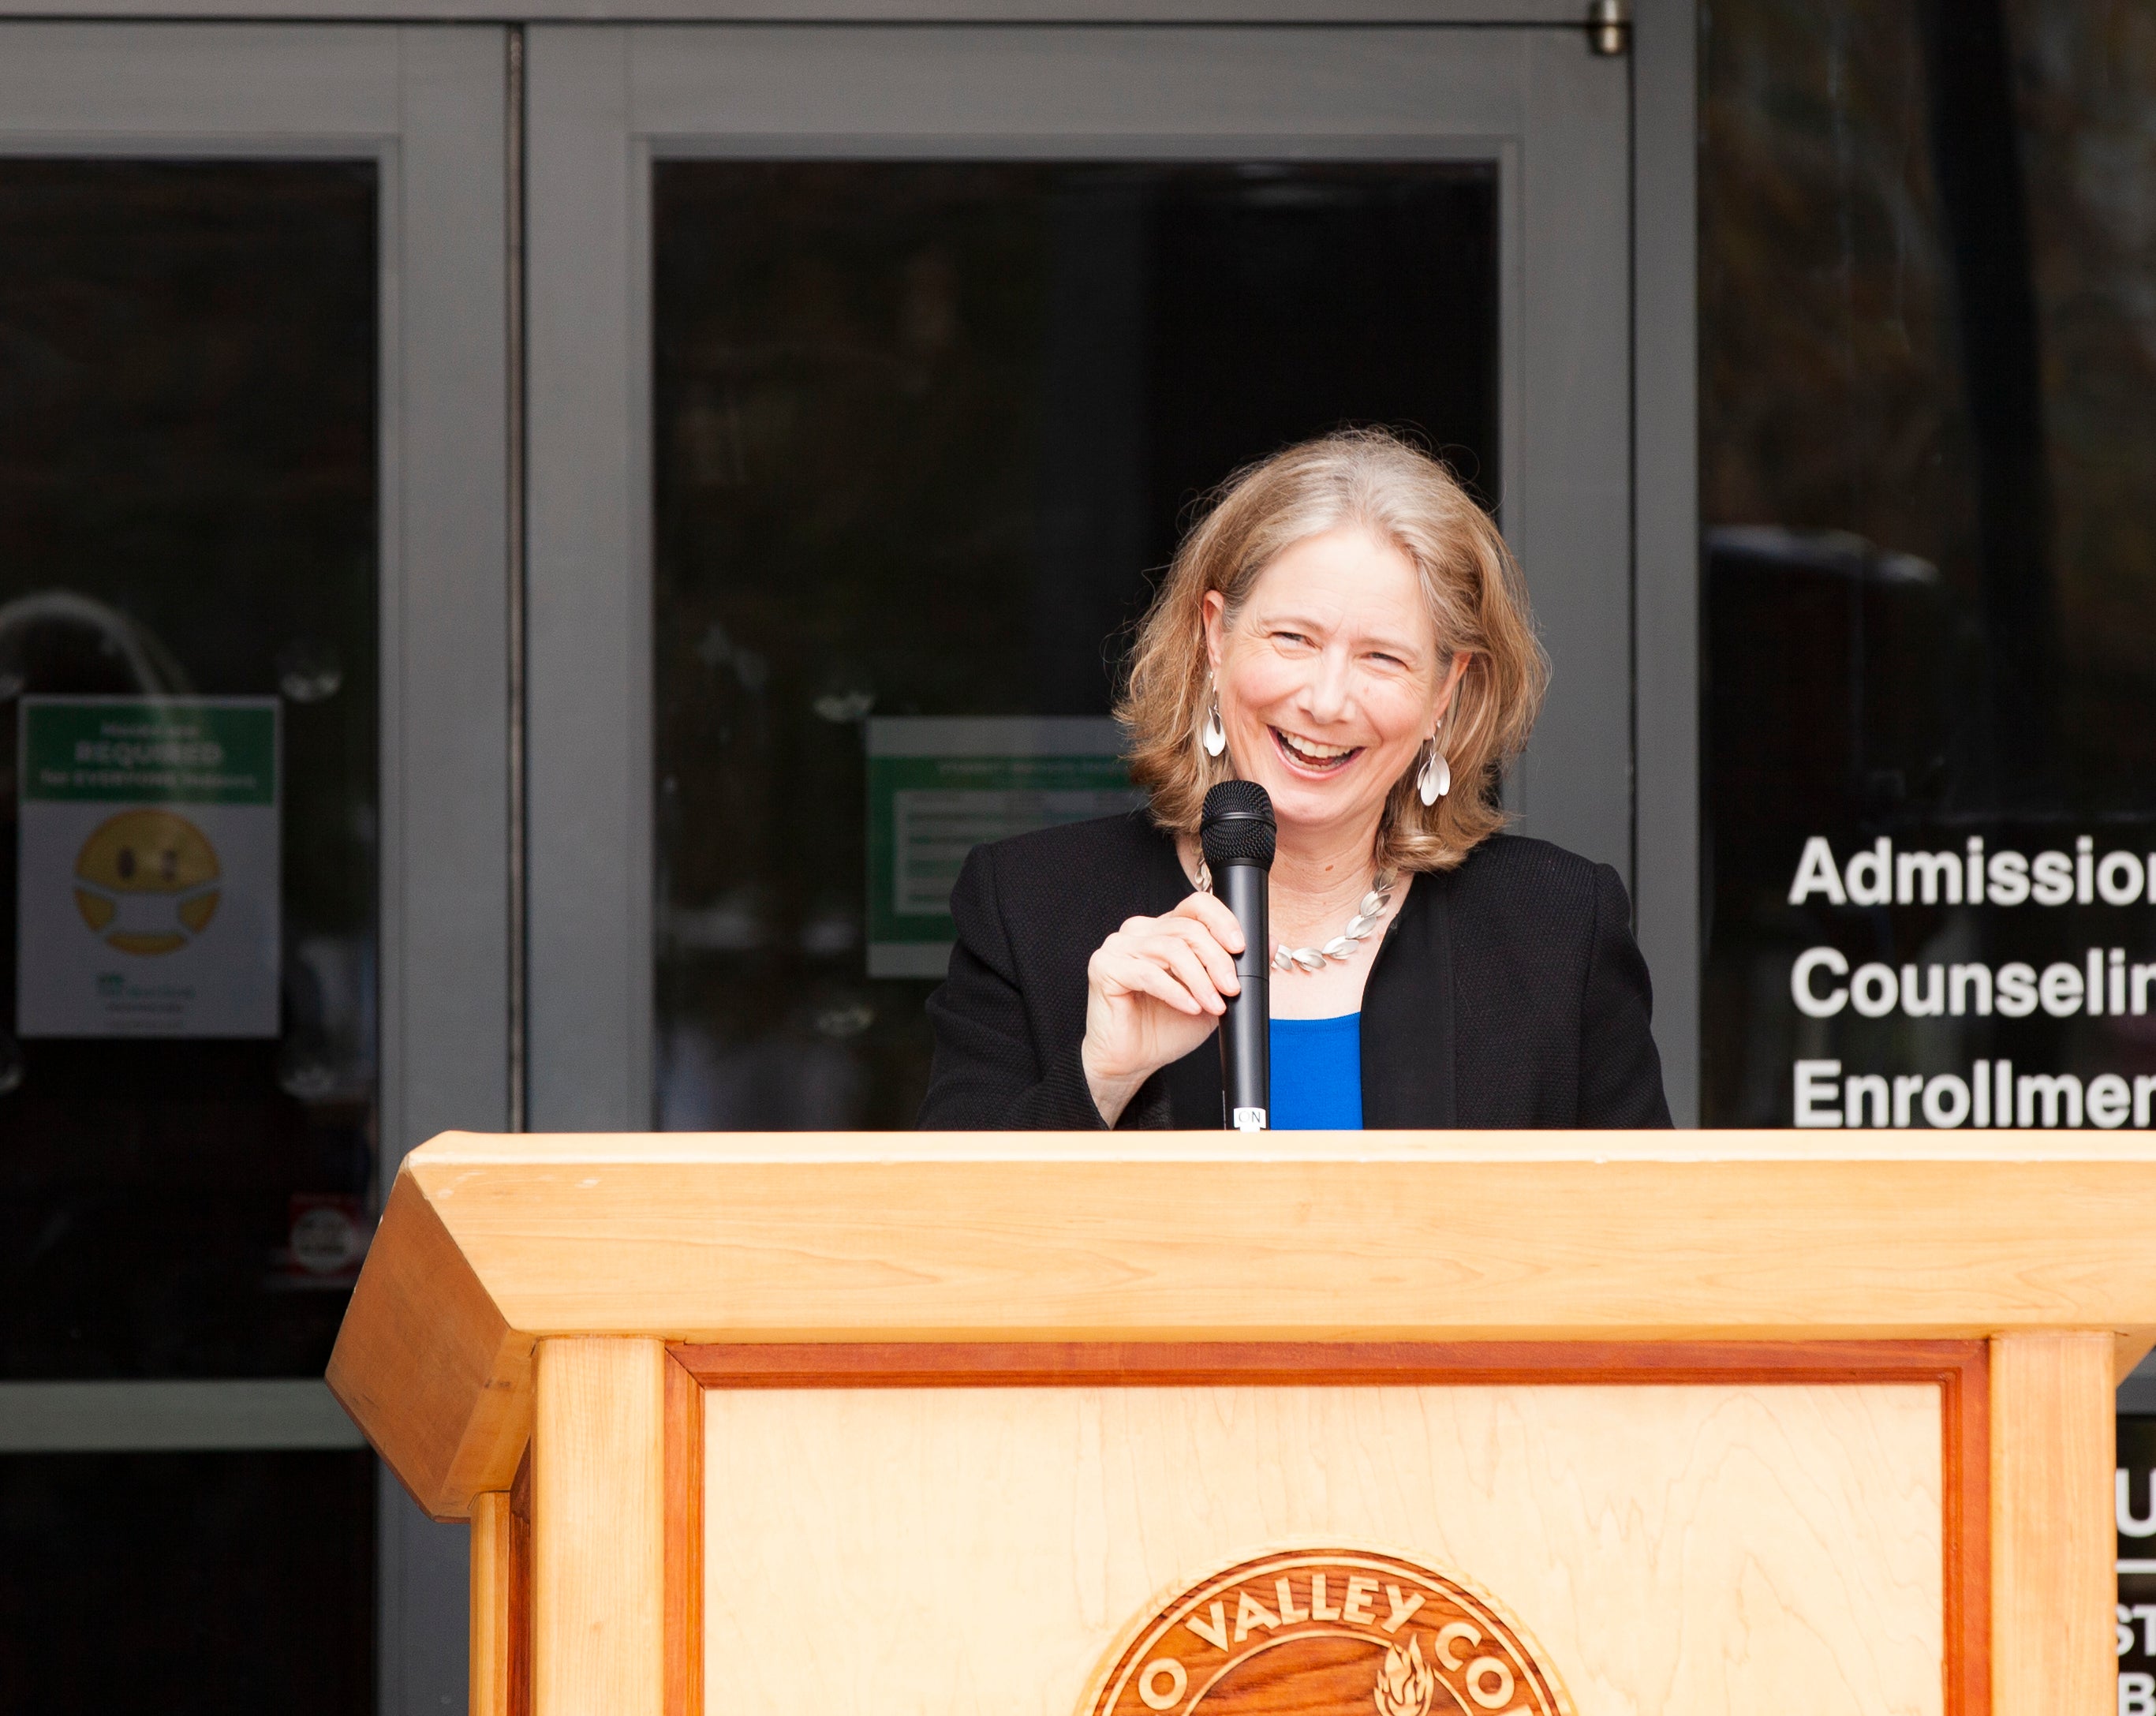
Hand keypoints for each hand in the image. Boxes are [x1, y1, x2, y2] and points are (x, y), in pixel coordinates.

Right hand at [1081, 889, 1244, 1125]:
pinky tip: (1190, 1007)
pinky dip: (1175, 991)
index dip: (1222, 920)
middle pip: (1187, 928)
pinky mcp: (1104, 968)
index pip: (1195, 905)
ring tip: (1214, 1005)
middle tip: (1232, 988)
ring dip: (1200, 979)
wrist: (1132, 1061)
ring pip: (1171, 948)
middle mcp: (1139, 931)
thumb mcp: (1211, 995)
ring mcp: (1119, 947)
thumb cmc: (1166, 1027)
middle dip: (1217, 959)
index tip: (1241, 948)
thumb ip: (1232, 969)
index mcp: (1163, 929)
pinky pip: (1147, 973)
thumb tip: (1269, 943)